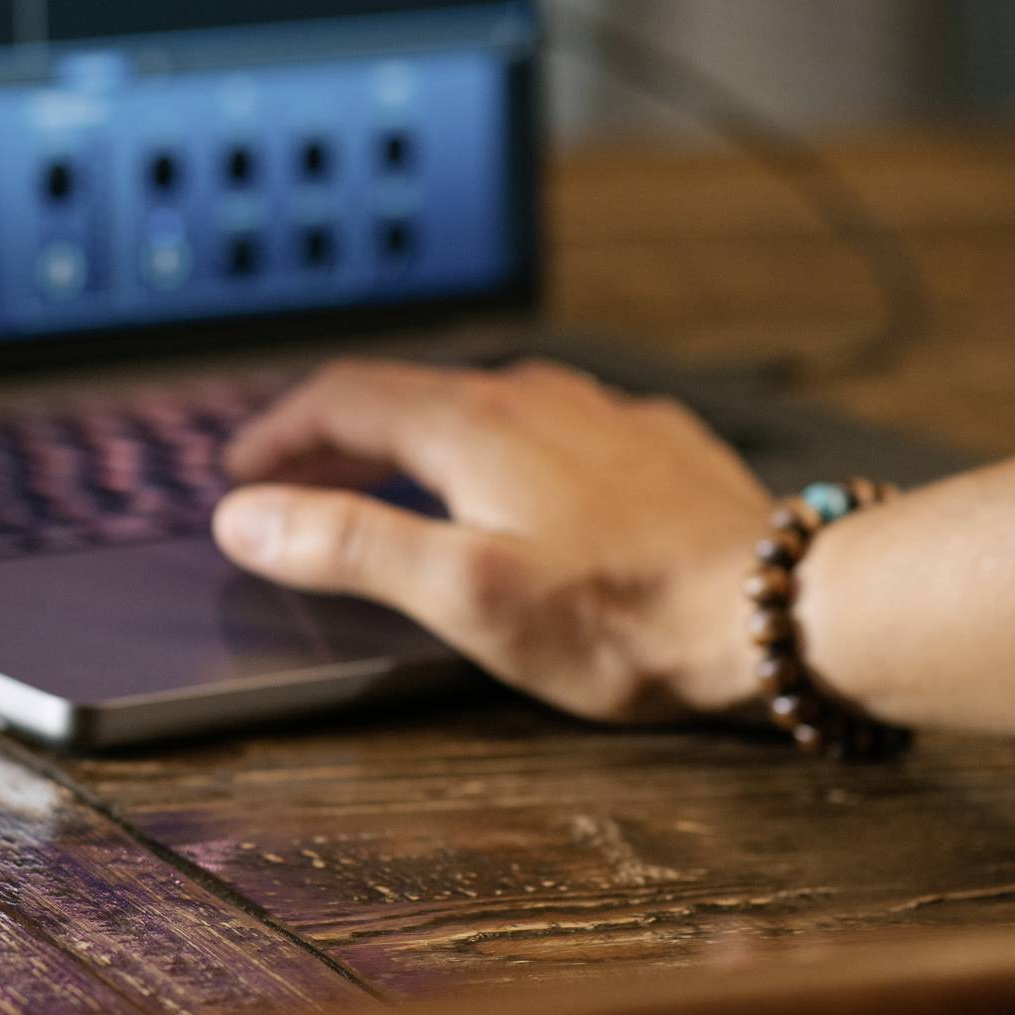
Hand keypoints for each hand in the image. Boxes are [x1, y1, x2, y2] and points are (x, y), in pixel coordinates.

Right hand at [211, 358, 771, 720]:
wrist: (773, 609)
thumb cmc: (621, 617)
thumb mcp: (460, 594)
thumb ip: (347, 547)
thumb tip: (247, 516)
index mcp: (471, 425)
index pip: (343, 398)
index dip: (279, 434)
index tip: (241, 474)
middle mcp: (534, 398)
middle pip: (407, 397)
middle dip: (336, 440)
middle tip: (293, 488)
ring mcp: (600, 416)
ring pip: (482, 408)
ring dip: (417, 442)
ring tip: (393, 488)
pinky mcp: (653, 447)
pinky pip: (553, 431)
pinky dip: (500, 453)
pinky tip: (518, 495)